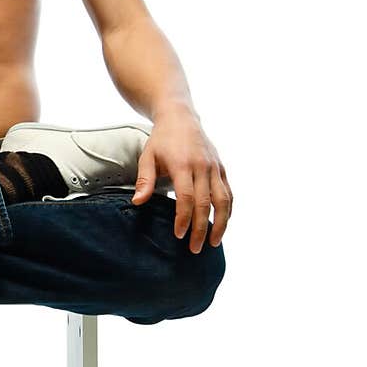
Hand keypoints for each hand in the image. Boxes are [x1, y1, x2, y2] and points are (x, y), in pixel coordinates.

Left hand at [131, 107, 232, 252]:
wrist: (181, 118)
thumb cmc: (161, 141)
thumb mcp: (148, 157)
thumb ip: (145, 180)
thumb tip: (138, 203)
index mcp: (182, 164)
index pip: (186, 197)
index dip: (183, 218)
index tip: (179, 235)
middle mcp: (202, 166)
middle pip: (205, 203)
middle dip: (201, 228)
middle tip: (195, 248)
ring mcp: (215, 167)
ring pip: (223, 200)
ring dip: (221, 223)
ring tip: (214, 242)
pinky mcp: (222, 168)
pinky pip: (229, 193)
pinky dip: (228, 210)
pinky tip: (223, 224)